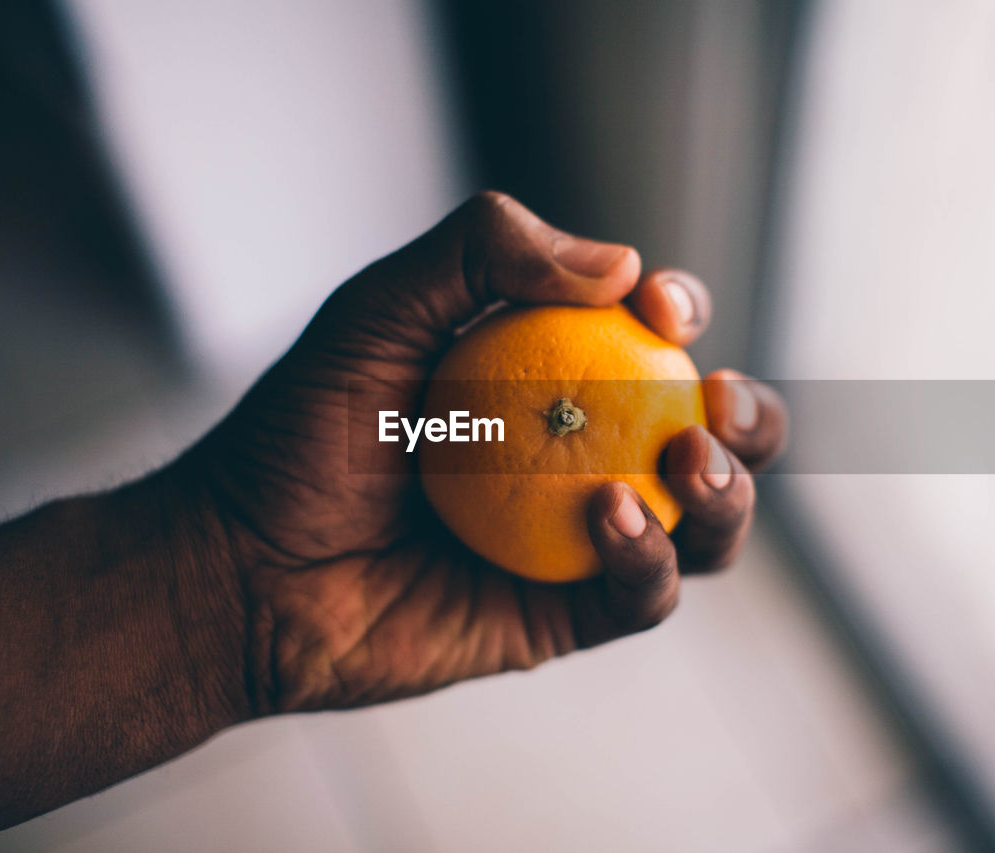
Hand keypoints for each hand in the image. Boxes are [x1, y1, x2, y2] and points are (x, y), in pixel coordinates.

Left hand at [185, 192, 787, 713]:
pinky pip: (645, 592)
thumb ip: (479, 251)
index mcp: (543, 379)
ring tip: (687, 460)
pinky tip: (608, 515)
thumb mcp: (378, 310)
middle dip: (750, 415)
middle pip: (705, 434)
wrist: (245, 568)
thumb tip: (619, 264)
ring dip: (728, 491)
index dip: (679, 312)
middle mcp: (576, 457)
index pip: (645, 339)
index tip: (659, 306)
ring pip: (704, 522)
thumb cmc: (300, 436)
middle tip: (719, 400)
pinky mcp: (564, 617)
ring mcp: (576, 540)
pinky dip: (650, 555)